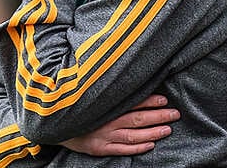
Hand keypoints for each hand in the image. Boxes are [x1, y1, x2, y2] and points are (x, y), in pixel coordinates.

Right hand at [60, 94, 179, 156]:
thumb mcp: (84, 92)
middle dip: (158, 116)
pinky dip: (138, 148)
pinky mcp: (99, 148)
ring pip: (133, 135)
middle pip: (137, 119)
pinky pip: (122, 150)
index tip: (164, 99)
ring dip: (153, 132)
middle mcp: (104, 121)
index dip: (148, 101)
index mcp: (103, 105)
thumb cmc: (72, 104)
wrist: (51, 122)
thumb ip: (102, 87)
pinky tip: (150, 144)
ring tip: (168, 129)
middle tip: (174, 113)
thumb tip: (122, 75)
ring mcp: (103, 136)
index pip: (131, 102)